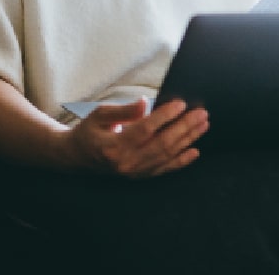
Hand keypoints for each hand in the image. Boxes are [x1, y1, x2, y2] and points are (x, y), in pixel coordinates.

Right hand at [63, 97, 208, 177]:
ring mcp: (134, 172)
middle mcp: (127, 162)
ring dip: (188, 140)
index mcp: (115, 146)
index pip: (146, 129)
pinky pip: (164, 169)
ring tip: (202, 125)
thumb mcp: (99, 114)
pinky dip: (181, 161)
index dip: (165, 116)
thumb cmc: (88, 131)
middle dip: (184, 127)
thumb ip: (123, 110)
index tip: (181, 103)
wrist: (76, 158)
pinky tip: (195, 151)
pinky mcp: (139, 176)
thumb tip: (144, 102)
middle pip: (162, 144)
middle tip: (201, 113)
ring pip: (167, 156)